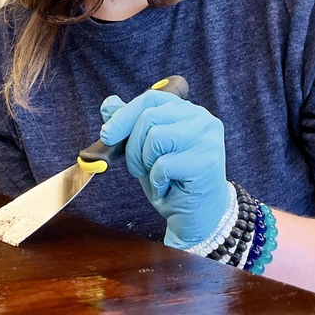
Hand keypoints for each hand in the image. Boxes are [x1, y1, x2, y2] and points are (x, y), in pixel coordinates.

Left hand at [100, 89, 229, 249]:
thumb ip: (132, 125)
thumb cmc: (172, 181)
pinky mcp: (206, 161)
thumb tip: (109, 104)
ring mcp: (207, 138)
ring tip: (157, 177)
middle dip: (133, 147)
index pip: (151, 98)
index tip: (107, 135)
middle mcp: (201, 118)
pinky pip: (163, 165)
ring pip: (155, 138)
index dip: (125, 115)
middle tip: (138, 168)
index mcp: (187, 111)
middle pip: (149, 117)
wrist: (196, 216)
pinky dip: (157, 181)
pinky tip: (168, 187)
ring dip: (145, 163)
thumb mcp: (146, 150)